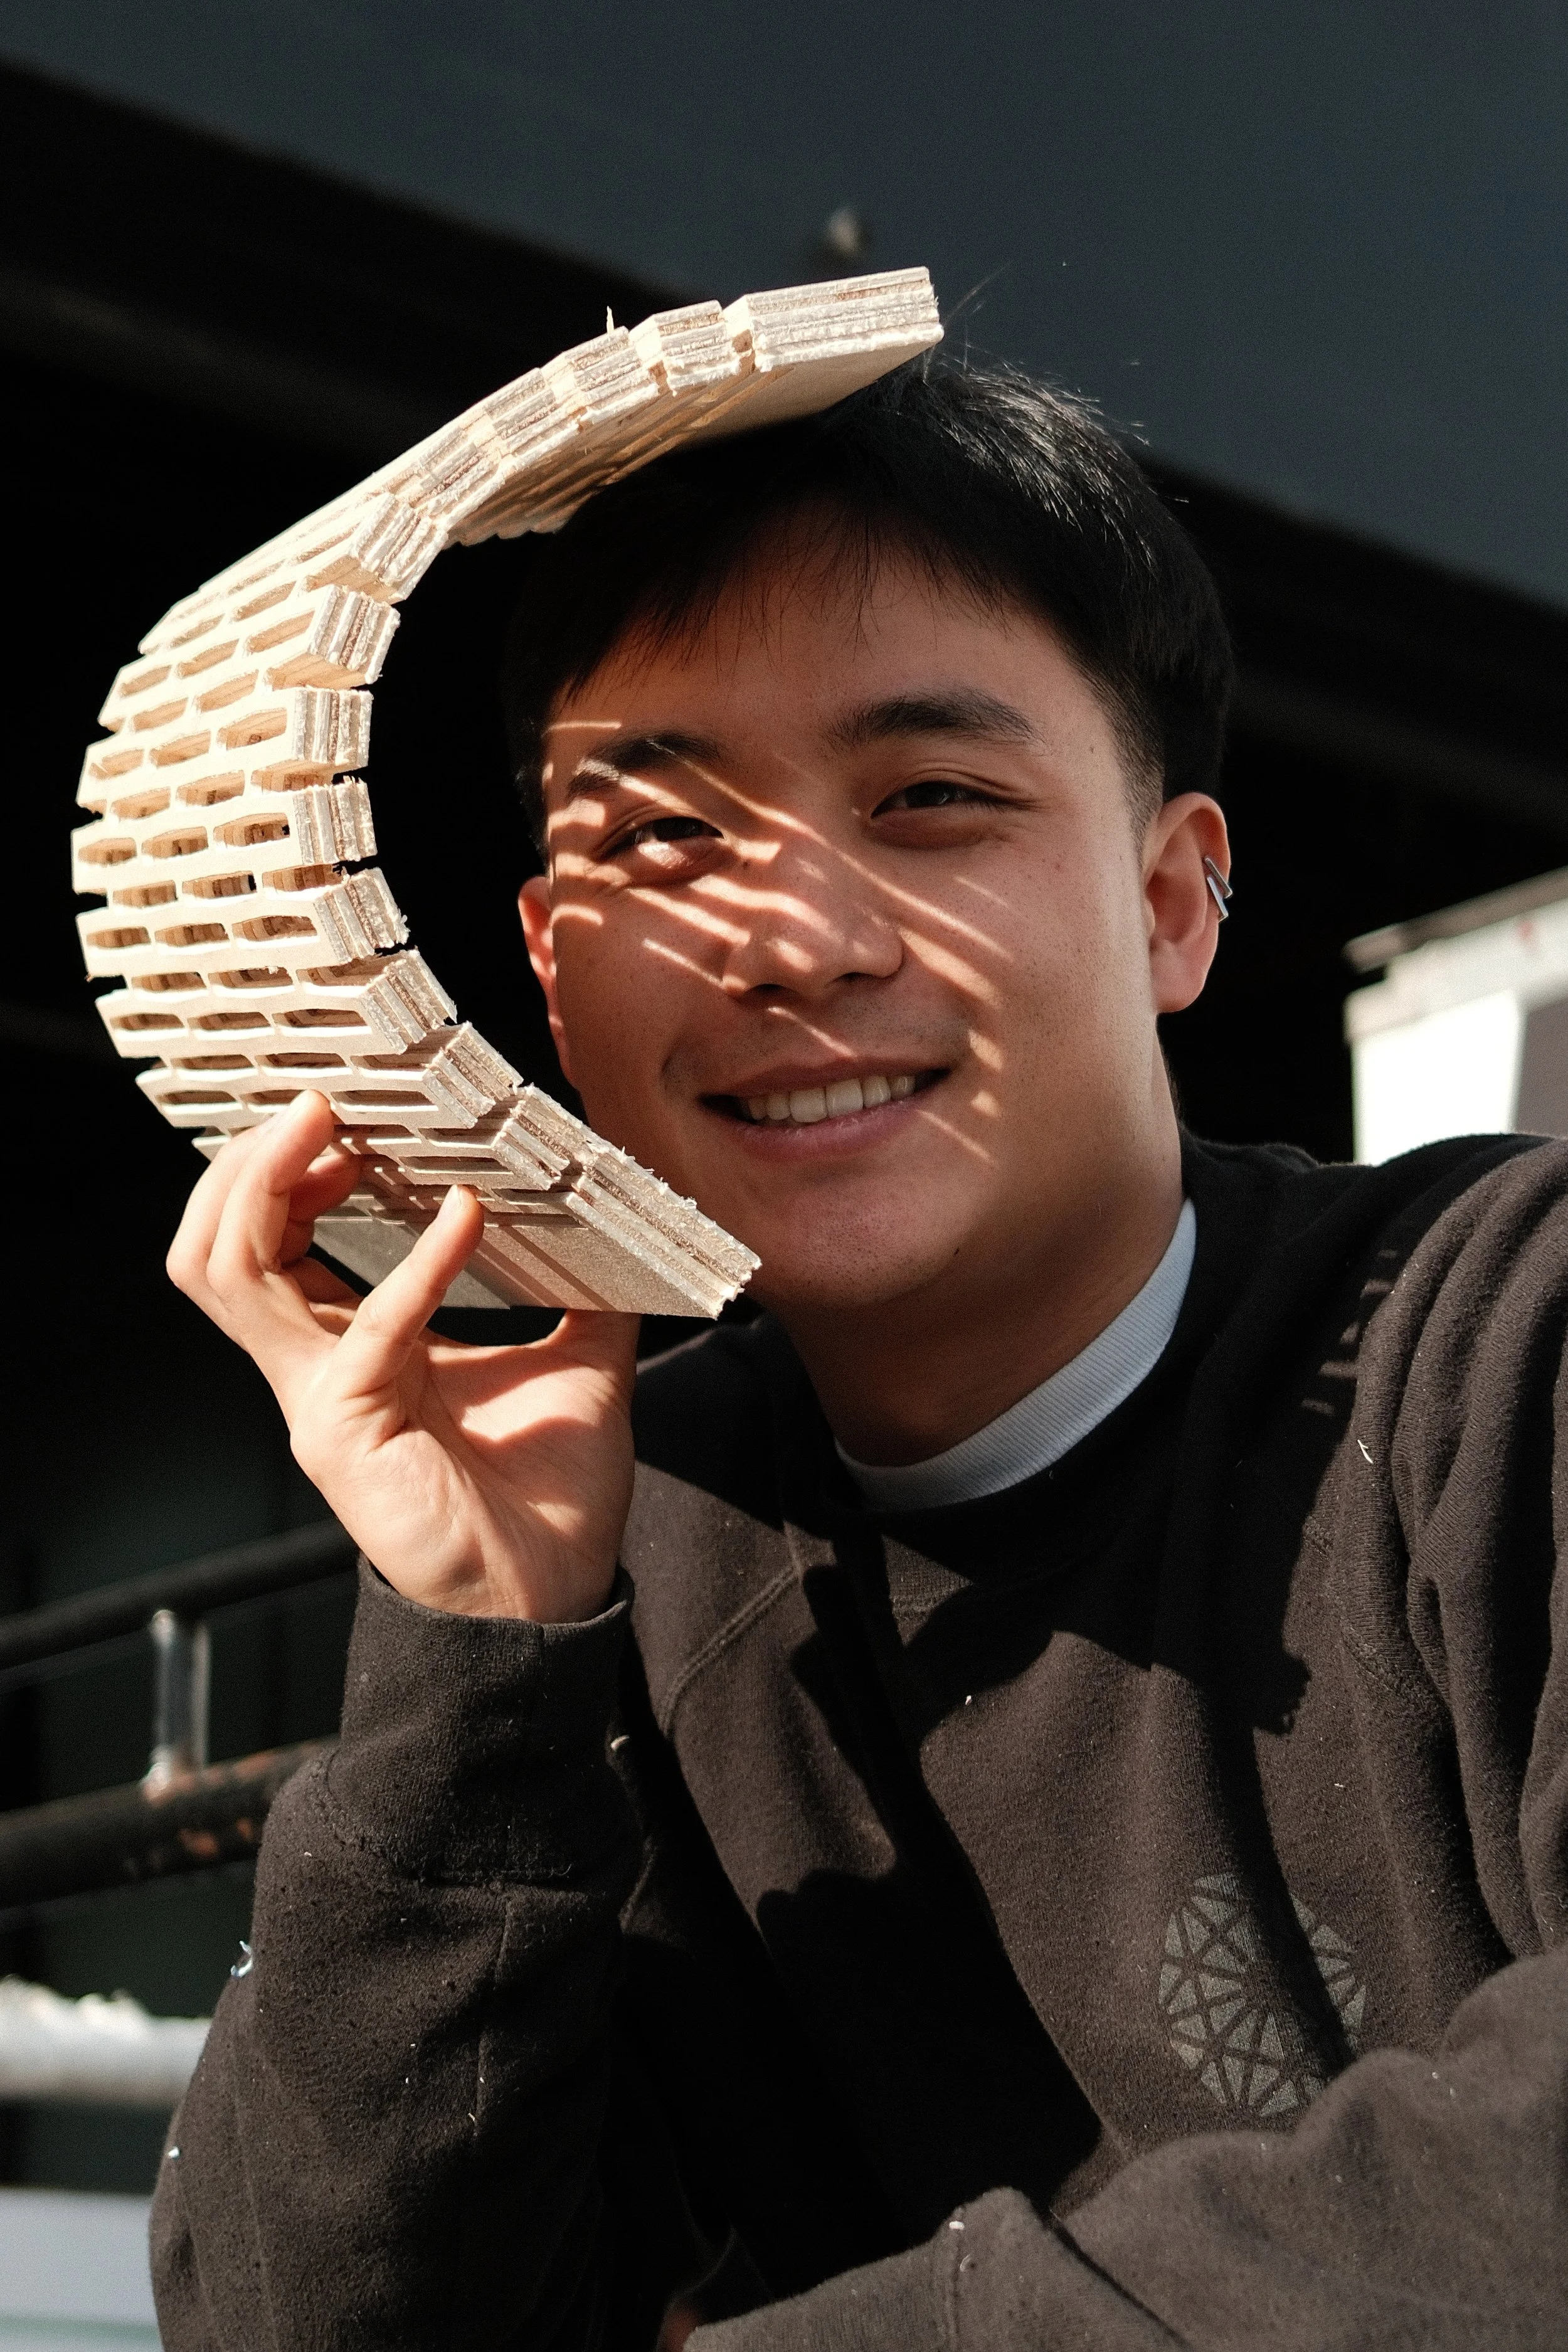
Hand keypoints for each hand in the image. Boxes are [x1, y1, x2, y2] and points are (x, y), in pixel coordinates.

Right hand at [166, 1092, 638, 1621]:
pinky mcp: (349, 1436)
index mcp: (350, 1350)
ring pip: (230, 1276)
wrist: (554, 1599)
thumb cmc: (550, 1495)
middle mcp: (314, 1372)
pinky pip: (366, 1330)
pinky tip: (465, 1216)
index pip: (263, 1244)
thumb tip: (621, 1208)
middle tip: (317, 1103)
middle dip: (248, 1164)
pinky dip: (417, 1262)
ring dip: (272, 1188)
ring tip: (334, 1129)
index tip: (348, 1119)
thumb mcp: (575, 1362)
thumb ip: (583, 1287)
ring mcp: (319, 1403)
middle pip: (213, 1248)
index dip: (285, 1172)